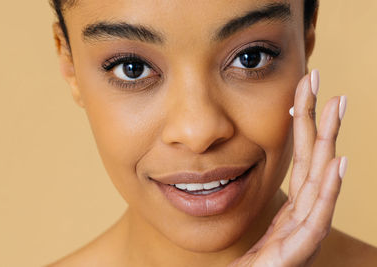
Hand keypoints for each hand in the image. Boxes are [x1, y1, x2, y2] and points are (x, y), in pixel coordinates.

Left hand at [228, 70, 347, 266]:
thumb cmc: (250, 262)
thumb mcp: (252, 220)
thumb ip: (253, 194)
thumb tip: (242, 161)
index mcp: (292, 206)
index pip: (300, 159)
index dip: (303, 125)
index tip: (302, 92)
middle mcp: (301, 215)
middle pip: (313, 163)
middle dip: (321, 123)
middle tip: (328, 86)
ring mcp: (301, 233)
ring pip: (319, 182)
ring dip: (329, 143)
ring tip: (336, 108)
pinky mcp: (295, 253)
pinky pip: (315, 219)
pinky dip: (329, 191)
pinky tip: (337, 161)